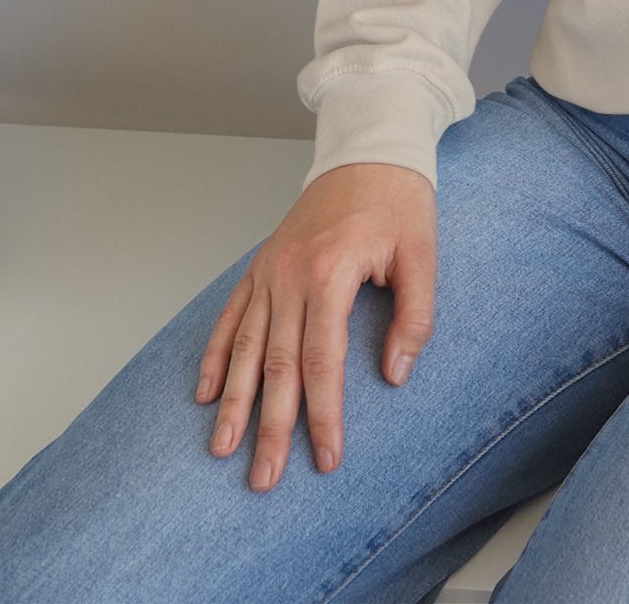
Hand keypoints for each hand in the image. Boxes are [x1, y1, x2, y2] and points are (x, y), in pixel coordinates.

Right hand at [197, 160, 434, 491]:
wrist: (369, 149)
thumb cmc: (399, 201)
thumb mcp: (422, 255)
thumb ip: (414, 317)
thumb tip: (395, 375)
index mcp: (330, 273)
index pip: (321, 361)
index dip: (323, 414)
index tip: (326, 457)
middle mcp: (290, 275)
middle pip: (275, 364)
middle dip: (269, 426)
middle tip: (263, 479)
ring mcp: (270, 269)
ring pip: (244, 346)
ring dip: (233, 401)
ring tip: (222, 449)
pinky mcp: (262, 264)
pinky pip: (231, 315)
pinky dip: (215, 355)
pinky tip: (205, 392)